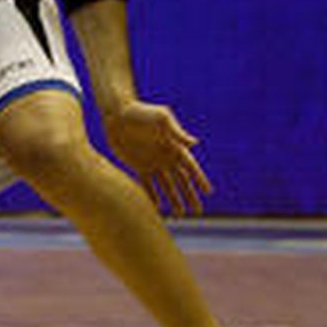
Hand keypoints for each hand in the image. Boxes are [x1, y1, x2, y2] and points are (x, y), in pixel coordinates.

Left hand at [103, 100, 212, 215]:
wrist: (117, 114)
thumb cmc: (141, 111)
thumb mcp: (161, 118)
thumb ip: (176, 131)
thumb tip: (194, 143)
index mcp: (174, 146)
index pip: (191, 167)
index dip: (200, 179)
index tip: (208, 192)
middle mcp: (166, 157)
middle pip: (182, 181)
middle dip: (190, 195)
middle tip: (198, 211)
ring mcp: (152, 162)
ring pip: (166, 186)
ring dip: (174, 200)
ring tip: (180, 215)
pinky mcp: (138, 166)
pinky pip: (147, 185)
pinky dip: (152, 196)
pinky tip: (157, 208)